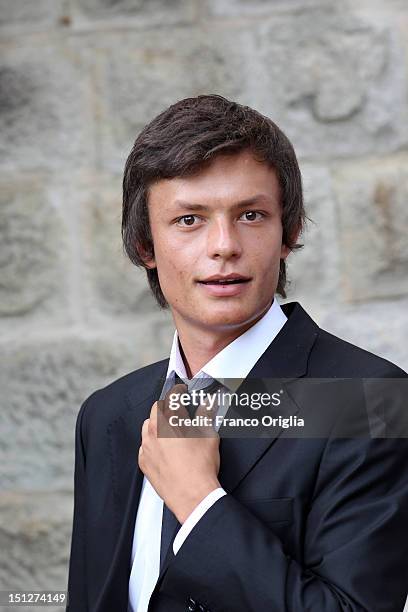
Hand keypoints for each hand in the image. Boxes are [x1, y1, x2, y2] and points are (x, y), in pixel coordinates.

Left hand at [138, 383, 220, 523]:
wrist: (193, 496)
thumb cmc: (200, 467)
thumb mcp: (209, 435)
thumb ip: (207, 415)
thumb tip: (208, 404)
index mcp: (169, 421)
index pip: (170, 397)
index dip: (178, 392)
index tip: (183, 393)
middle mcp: (153, 432)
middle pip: (156, 410)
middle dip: (168, 408)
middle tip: (180, 414)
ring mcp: (146, 448)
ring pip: (147, 427)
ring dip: (157, 425)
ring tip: (173, 433)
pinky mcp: (144, 462)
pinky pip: (144, 446)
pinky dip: (153, 444)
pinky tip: (166, 450)